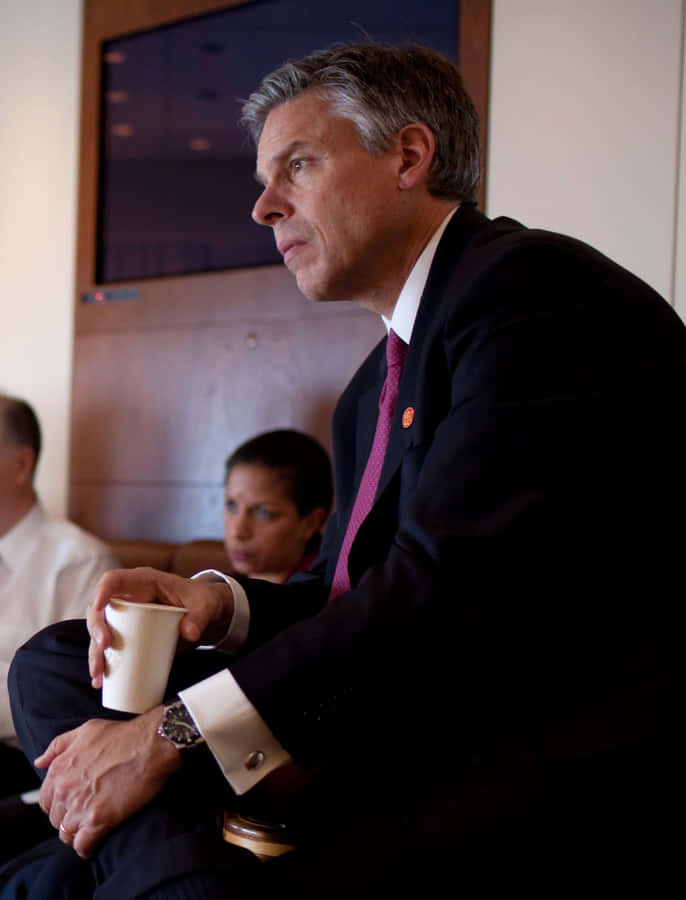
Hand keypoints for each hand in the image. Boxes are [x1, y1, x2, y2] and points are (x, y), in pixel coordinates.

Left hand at [35, 708, 180, 858]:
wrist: (150, 744)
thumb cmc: (122, 735)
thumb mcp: (86, 730)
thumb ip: (58, 746)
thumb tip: (39, 762)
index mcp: (59, 770)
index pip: (46, 800)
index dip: (60, 804)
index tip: (73, 804)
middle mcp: (64, 790)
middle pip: (56, 819)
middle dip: (69, 818)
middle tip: (87, 815)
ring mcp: (80, 806)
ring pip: (67, 834)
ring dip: (78, 834)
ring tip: (92, 829)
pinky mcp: (98, 821)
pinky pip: (82, 846)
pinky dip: (87, 848)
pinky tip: (96, 843)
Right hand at [87, 567, 233, 689]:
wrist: (206, 612)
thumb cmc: (202, 600)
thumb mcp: (205, 605)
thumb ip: (199, 617)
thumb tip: (190, 633)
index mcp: (143, 582)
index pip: (114, 579)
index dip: (102, 590)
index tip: (98, 606)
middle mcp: (129, 599)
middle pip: (100, 610)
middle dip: (97, 629)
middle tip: (105, 646)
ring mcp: (126, 618)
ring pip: (100, 633)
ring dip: (95, 654)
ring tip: (98, 674)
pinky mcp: (129, 636)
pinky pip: (110, 649)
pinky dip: (104, 664)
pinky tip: (100, 681)